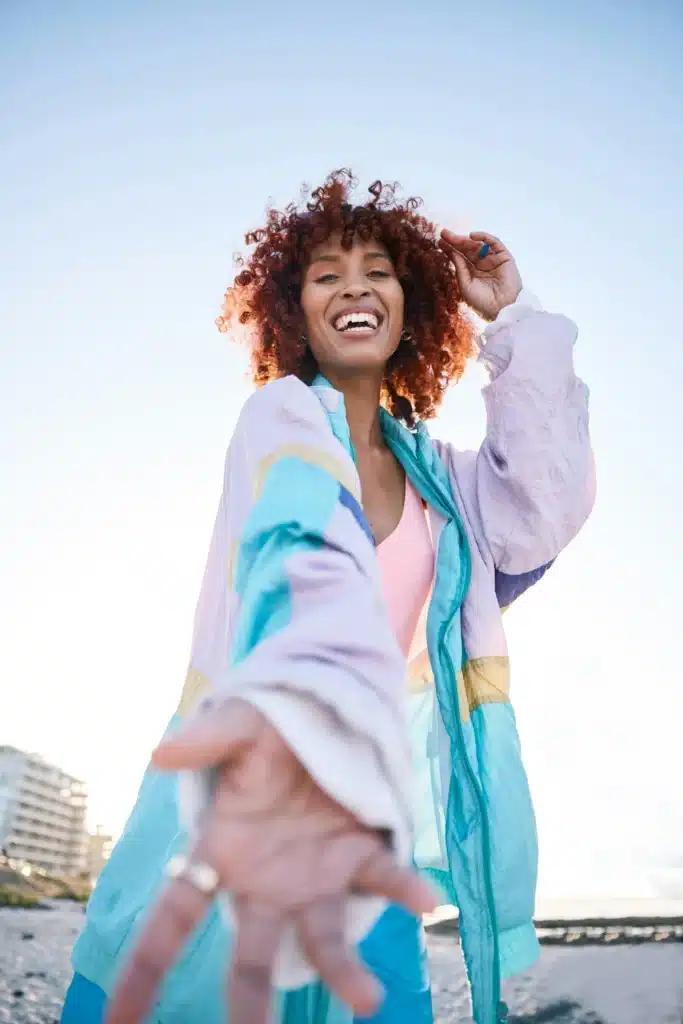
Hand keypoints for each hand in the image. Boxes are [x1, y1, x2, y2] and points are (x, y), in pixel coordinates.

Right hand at [106, 700, 434, 1023]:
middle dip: (250, 1001)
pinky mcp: (359, 855)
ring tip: (368, 999)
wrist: (322, 714)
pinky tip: (428, 901)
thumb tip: (161, 753)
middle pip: (252, 952)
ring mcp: (315, 877)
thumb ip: (205, 742)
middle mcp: (266, 882)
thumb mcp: (237, 727)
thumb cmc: (268, 729)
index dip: (145, 968)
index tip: (118, 1021)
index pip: (174, 918)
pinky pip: (382, 877)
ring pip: (324, 936)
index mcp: (221, 853)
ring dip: (344, 969)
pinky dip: (405, 891)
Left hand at [440, 229, 522, 320]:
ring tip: (454, 237)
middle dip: (456, 241)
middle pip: (467, 249)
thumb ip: (459, 267)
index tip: (440, 241)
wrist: (501, 308)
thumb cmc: (481, 302)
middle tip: (444, 233)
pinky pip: (494, 243)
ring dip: (466, 240)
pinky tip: (472, 236)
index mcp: (472, 273)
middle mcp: (482, 265)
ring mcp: (493, 260)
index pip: (460, 257)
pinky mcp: (504, 257)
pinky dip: (484, 237)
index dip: (450, 249)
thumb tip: (451, 251)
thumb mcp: (465, 284)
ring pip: (478, 245)